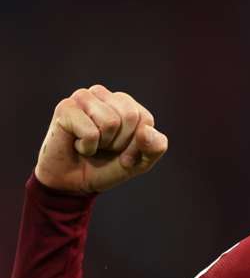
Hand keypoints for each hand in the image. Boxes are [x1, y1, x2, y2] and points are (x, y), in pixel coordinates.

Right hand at [34, 85, 167, 194]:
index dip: (137, 144)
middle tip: (104, 148)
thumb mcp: (140, 162)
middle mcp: (104, 94)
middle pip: (130, 116)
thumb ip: (155, 147)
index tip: (123, 153)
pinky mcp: (66, 108)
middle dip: (120, 142)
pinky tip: (77, 144)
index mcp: (125, 103)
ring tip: (91, 144)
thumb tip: (146, 131)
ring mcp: (83, 98)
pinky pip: (91, 132)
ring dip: (103, 143)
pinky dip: (87, 147)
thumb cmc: (106, 167)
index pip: (145, 119)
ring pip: (111, 122)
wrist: (72, 182)